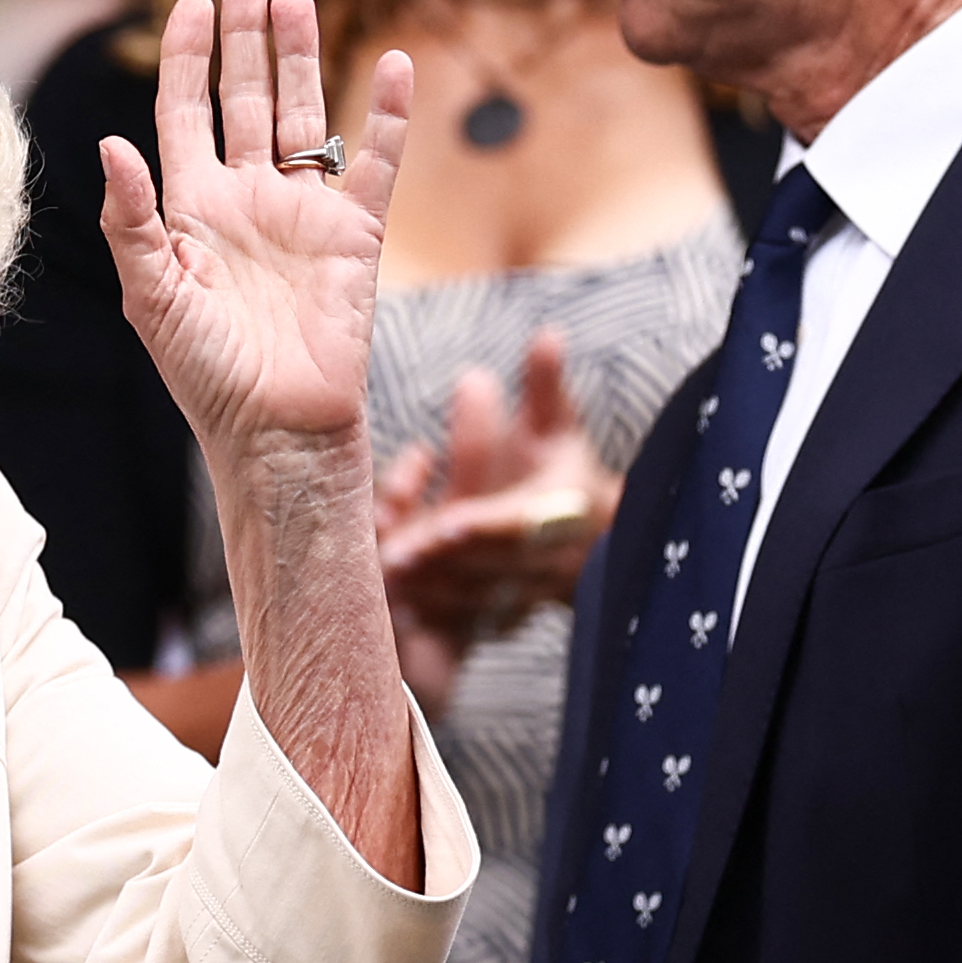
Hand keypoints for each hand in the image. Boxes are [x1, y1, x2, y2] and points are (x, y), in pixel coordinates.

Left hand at [97, 0, 411, 459]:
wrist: (277, 430)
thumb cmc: (206, 375)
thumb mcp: (152, 297)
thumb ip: (131, 221)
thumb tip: (111, 144)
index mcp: (190, 210)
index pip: (186, 113)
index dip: (188, 58)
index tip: (191, 1)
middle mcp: (246, 200)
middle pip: (245, 98)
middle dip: (244, 38)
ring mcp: (302, 213)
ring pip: (304, 115)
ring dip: (301, 57)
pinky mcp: (356, 234)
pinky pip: (376, 161)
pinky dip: (388, 114)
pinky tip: (394, 62)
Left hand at [376, 330, 620, 714]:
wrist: (585, 548)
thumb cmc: (561, 474)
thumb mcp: (557, 430)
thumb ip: (546, 389)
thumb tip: (549, 335)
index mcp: (553, 515)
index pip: (512, 528)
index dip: (479, 528)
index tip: (443, 526)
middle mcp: (530, 564)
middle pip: (478, 569)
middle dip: (436, 561)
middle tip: (391, 552)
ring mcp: (505, 598)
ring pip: (457, 601)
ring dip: (418, 587)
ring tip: (376, 568)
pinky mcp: (480, 622)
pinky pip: (444, 627)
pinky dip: (413, 618)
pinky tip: (377, 598)